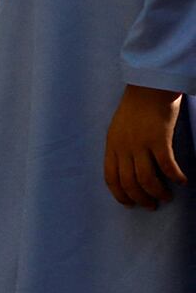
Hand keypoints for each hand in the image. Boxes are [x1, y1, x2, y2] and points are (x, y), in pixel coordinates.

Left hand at [104, 84, 186, 209]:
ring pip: (145, 179)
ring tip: (166, 198)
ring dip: (156, 192)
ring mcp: (140, 144)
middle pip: (128, 183)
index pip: (111, 178)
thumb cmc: (136, 106)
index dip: (120, 194)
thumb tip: (127, 165)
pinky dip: (174, 177)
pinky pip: (166, 165)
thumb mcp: (118, 128)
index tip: (129, 204)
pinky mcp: (159, 139)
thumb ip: (121, 146)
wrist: (149, 86)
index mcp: (111, 146)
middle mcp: (123, 148)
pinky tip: (182, 182)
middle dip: (140, 198)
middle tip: (151, 206)